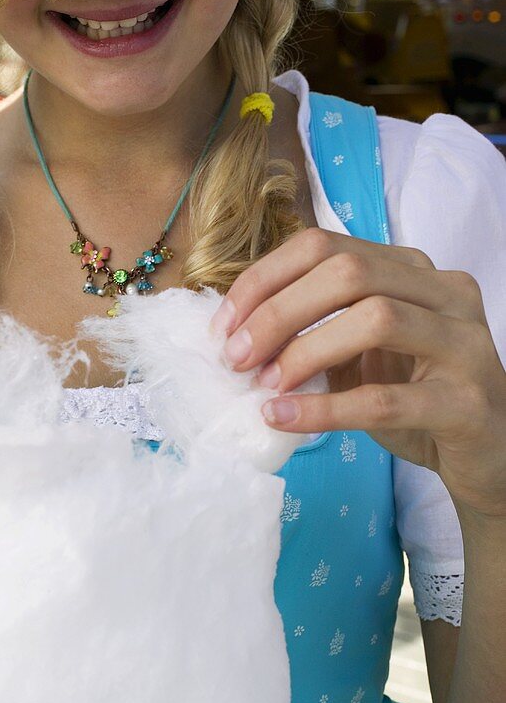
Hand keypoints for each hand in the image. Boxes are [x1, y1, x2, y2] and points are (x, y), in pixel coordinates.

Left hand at [210, 229, 505, 518]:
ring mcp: (464, 343)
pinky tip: (284, 418)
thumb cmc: (413, 400)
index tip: (224, 325)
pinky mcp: (466, 402)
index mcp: (411, 270)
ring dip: (304, 352)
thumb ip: (314, 332)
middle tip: (237, 357)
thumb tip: (236, 332)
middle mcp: (444, 292)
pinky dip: (325, 408)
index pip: (325, 245)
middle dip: (278, 312)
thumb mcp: (359, 355)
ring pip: (375, 319)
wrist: (485, 457)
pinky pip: (386, 398)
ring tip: (265, 387)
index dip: (264, 280)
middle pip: (348, 271)